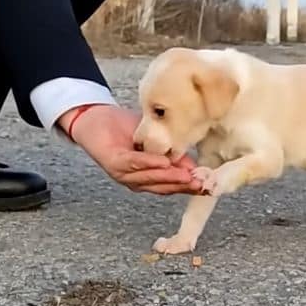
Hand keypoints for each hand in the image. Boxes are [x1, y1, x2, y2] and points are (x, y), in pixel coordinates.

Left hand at [57, 104, 202, 194]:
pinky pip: (133, 164)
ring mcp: (124, 175)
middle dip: (184, 186)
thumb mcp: (157, 140)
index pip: (173, 186)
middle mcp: (137, 181)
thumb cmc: (126, 128)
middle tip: (203, 184)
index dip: (192, 187)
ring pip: (150, 179)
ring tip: (188, 176)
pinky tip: (164, 162)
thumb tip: (196, 167)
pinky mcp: (113, 163)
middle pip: (164, 187)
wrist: (95, 118)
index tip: (210, 187)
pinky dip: (149, 164)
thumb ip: (175, 154)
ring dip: (169, 178)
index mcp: (148, 178)